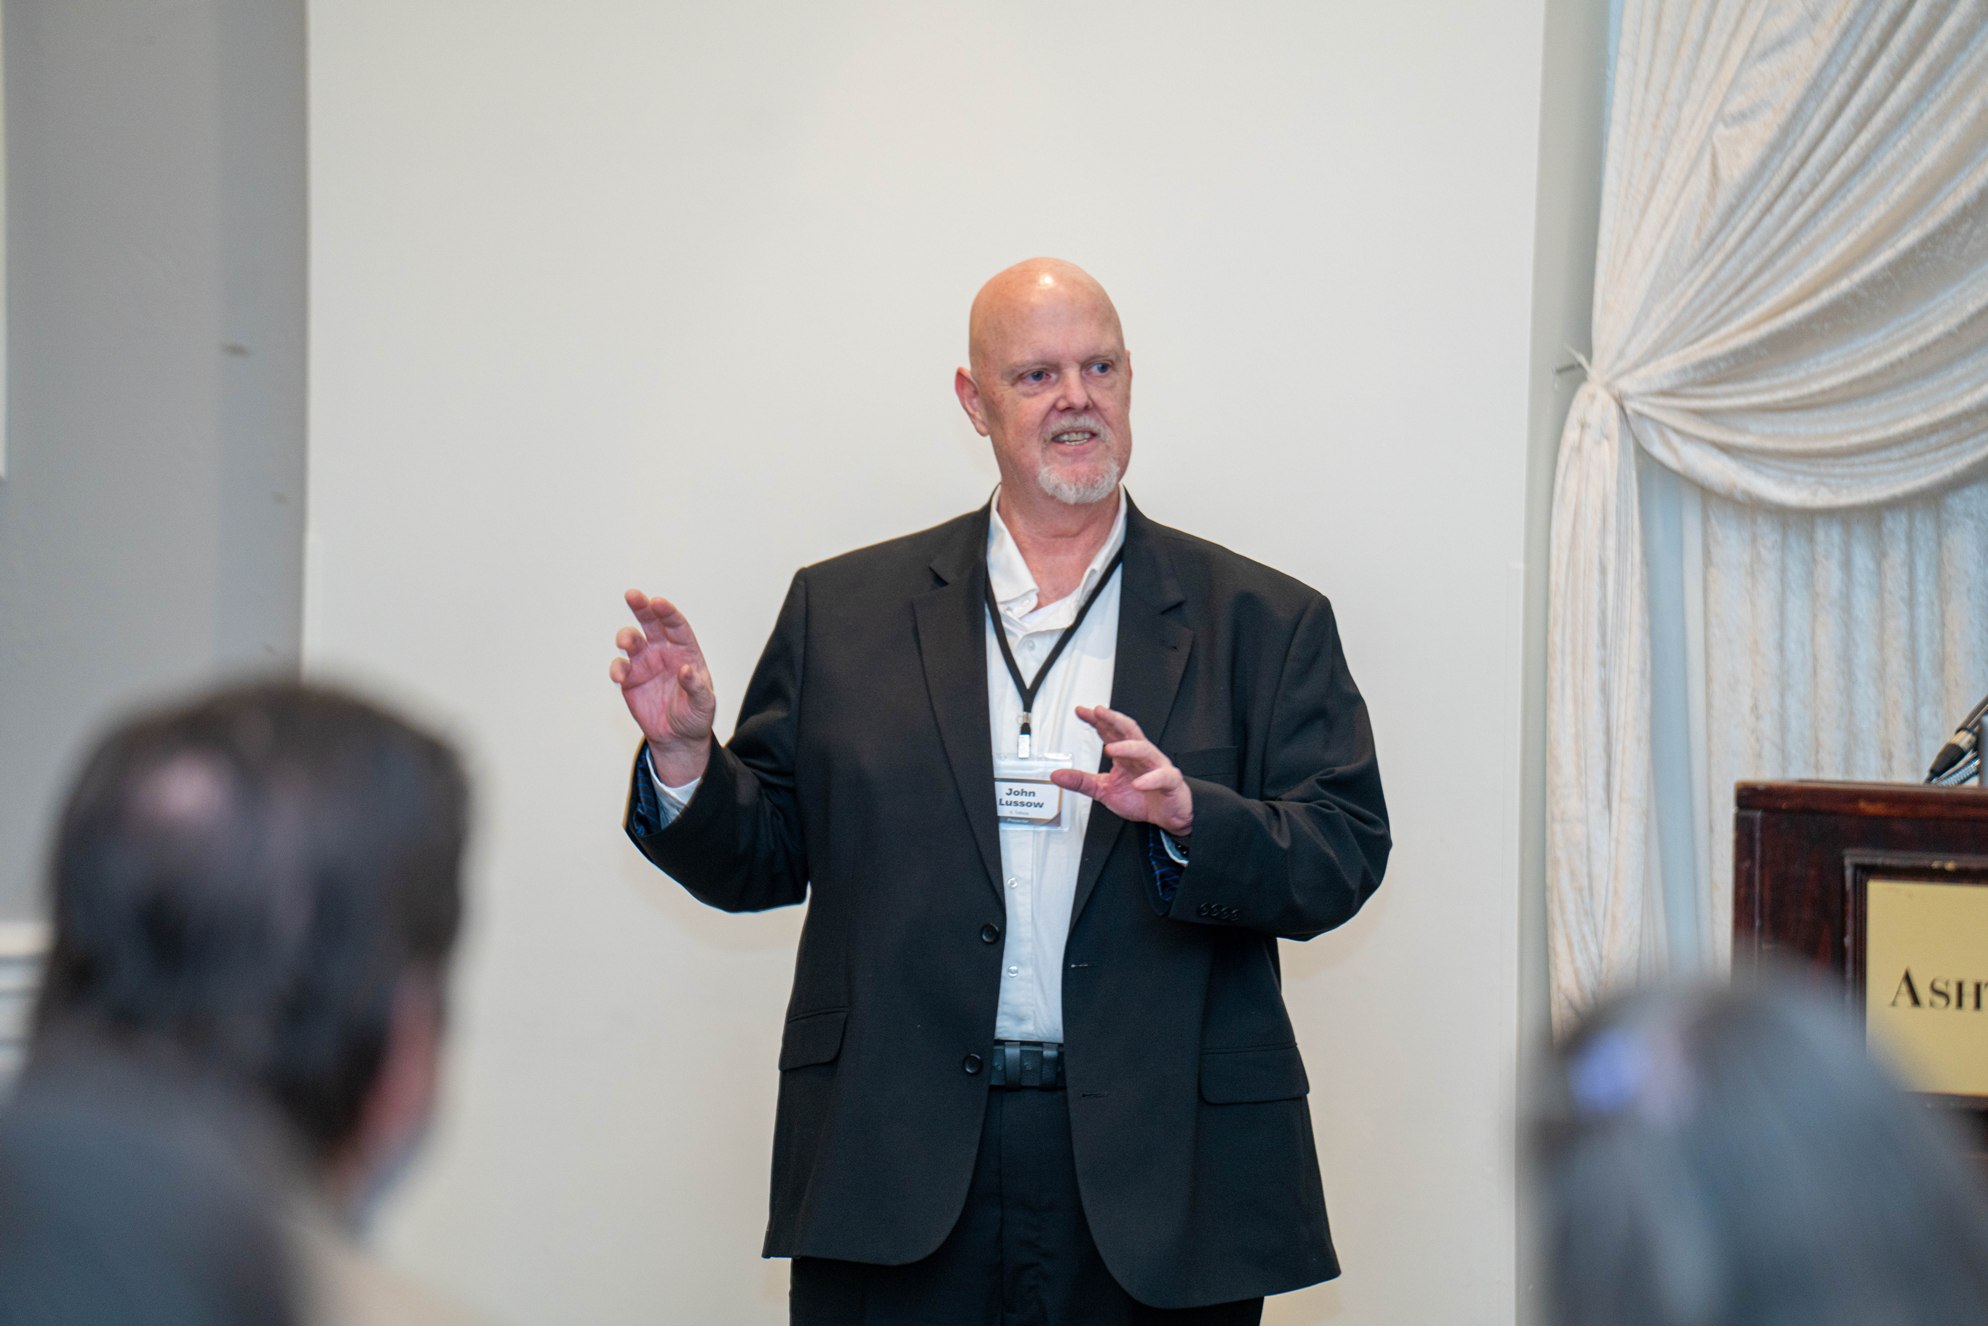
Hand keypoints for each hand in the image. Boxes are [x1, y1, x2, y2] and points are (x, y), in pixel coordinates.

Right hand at [609, 589, 716, 784]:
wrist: (677, 738)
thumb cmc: (695, 716)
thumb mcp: (703, 704)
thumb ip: (696, 687)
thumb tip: (687, 670)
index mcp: (686, 652)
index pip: (676, 626)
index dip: (667, 612)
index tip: (657, 602)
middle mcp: (663, 652)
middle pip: (651, 623)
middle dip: (642, 608)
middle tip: (633, 595)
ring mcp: (645, 664)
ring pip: (632, 641)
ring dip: (627, 637)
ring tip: (626, 642)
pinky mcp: (630, 680)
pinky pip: (620, 668)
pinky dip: (617, 668)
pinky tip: (620, 675)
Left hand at [1049, 705, 1192, 837]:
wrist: (1167, 815)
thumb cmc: (1140, 798)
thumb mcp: (1104, 791)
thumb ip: (1081, 782)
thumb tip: (1057, 775)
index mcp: (1125, 755)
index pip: (1110, 732)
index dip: (1096, 720)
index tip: (1081, 711)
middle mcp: (1141, 756)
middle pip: (1128, 731)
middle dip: (1113, 720)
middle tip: (1099, 712)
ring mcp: (1157, 767)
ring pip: (1144, 749)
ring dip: (1127, 747)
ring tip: (1110, 748)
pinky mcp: (1170, 782)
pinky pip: (1162, 777)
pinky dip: (1150, 779)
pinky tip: (1138, 784)